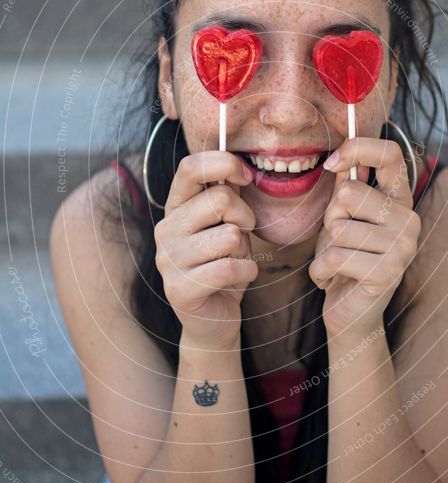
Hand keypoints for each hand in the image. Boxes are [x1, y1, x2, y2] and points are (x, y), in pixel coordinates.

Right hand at [154, 151, 257, 350]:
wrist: (214, 318)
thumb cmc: (224, 263)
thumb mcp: (227, 223)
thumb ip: (228, 195)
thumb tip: (239, 167)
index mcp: (174, 207)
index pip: (190, 167)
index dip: (224, 164)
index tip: (246, 177)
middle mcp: (165, 230)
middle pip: (220, 199)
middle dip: (245, 216)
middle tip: (242, 235)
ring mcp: (168, 260)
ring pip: (229, 235)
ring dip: (245, 250)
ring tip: (234, 261)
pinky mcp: (179, 289)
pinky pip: (230, 268)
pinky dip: (247, 272)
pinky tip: (238, 278)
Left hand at [309, 137, 421, 339]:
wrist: (351, 314)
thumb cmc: (345, 261)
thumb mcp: (341, 218)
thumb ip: (346, 186)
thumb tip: (342, 154)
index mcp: (400, 200)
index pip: (391, 154)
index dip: (357, 149)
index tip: (331, 164)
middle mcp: (409, 220)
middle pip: (349, 193)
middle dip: (330, 218)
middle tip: (338, 241)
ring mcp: (403, 247)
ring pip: (339, 227)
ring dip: (325, 248)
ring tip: (338, 262)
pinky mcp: (388, 273)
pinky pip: (334, 257)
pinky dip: (320, 271)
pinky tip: (331, 280)